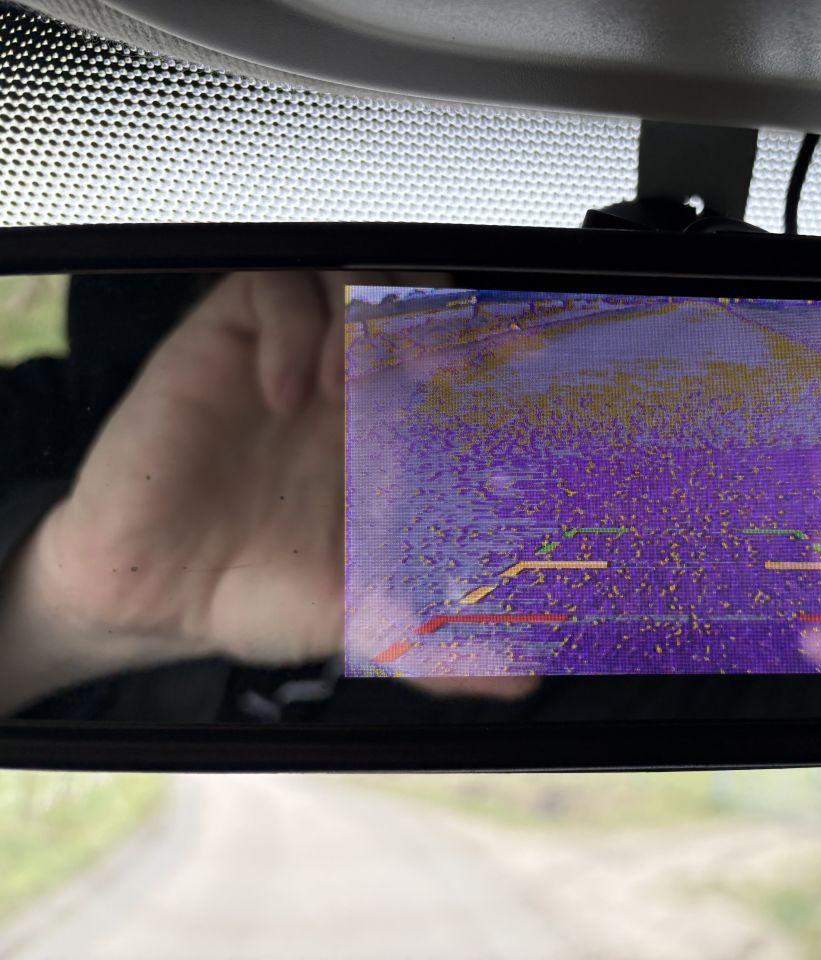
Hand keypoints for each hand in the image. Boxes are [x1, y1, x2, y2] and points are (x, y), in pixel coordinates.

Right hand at [0, 272, 536, 712]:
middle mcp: (354, 388)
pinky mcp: (230, 346)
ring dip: (365, 317)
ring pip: (354, 279)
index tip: (529, 366)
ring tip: (349, 387)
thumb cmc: (258, 589)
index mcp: (396, 435)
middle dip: (443, 320)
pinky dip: (290, 328)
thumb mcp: (362, 620)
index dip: (502, 355)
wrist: (150, 592)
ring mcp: (297, 360)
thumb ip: (438, 645)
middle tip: (441, 368)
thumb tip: (522, 682)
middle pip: (420, 304)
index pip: (466, 366)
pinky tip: (281, 392)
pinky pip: (270, 289)